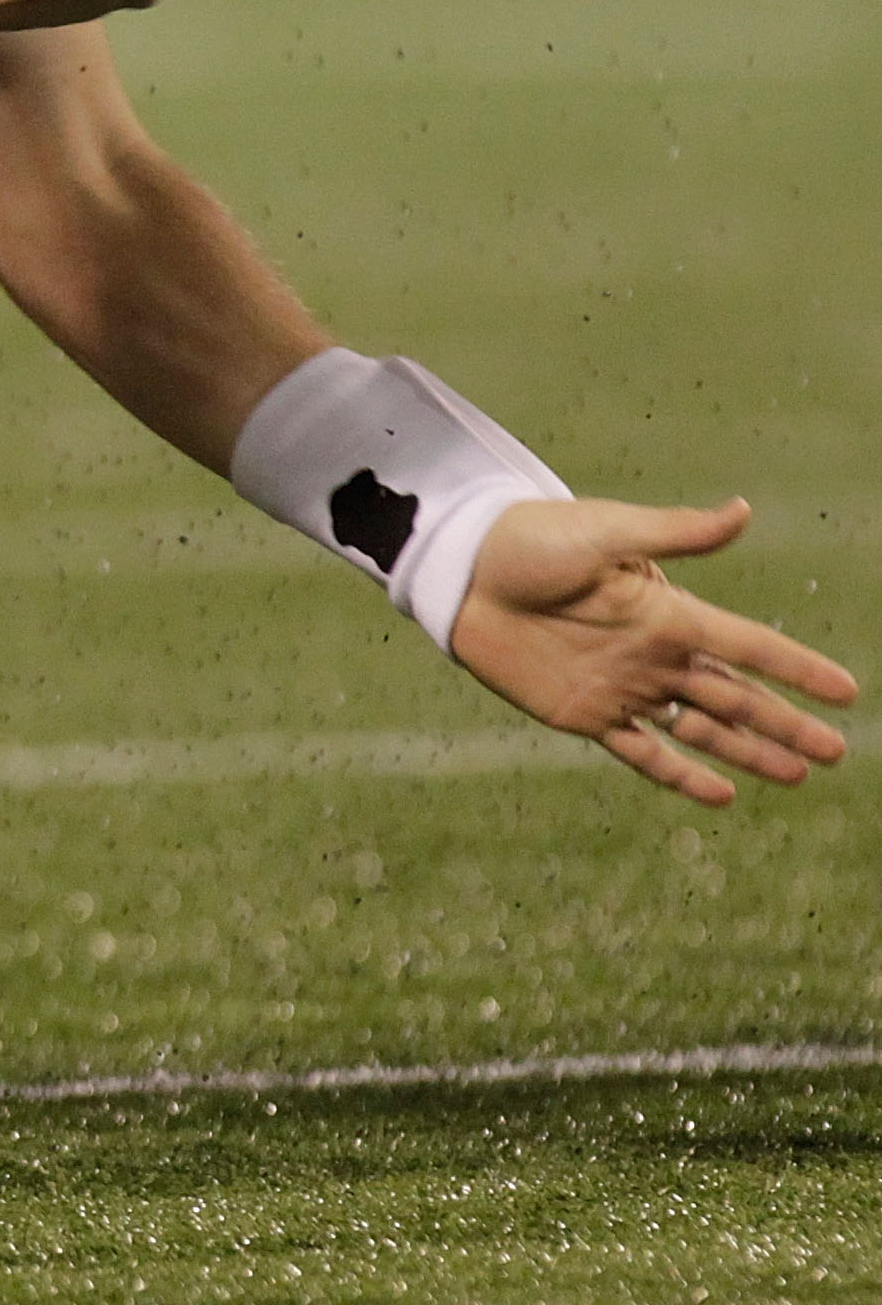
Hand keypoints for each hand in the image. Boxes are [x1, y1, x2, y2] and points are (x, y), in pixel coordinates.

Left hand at [447, 496, 856, 803]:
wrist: (461, 571)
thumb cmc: (530, 540)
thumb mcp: (605, 531)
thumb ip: (675, 533)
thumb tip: (744, 509)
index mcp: (669, 612)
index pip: (750, 646)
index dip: (797, 669)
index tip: (845, 692)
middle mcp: (655, 654)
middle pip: (736, 698)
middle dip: (786, 725)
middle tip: (836, 753)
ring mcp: (623, 687)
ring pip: (701, 729)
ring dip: (748, 753)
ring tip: (796, 775)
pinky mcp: (584, 714)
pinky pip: (642, 752)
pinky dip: (680, 774)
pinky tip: (721, 794)